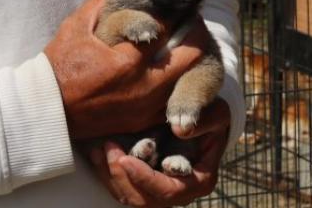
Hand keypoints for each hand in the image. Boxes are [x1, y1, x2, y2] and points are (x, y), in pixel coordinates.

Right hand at [44, 0, 207, 138]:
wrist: (52, 111)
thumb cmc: (60, 67)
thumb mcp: (75, 28)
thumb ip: (99, 4)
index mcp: (126, 61)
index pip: (167, 28)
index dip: (177, 12)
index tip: (180, 5)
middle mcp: (144, 86)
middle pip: (192, 54)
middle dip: (195, 33)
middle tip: (190, 23)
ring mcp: (147, 107)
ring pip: (189, 77)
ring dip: (192, 57)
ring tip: (186, 44)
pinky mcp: (145, 121)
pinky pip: (175, 98)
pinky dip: (180, 82)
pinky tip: (174, 70)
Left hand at [90, 98, 229, 206]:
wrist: (203, 114)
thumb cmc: (210, 113)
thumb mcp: (215, 112)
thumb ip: (201, 118)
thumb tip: (180, 129)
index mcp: (198, 179)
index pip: (169, 190)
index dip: (145, 179)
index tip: (126, 158)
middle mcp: (178, 188)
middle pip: (143, 199)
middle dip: (121, 177)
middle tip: (107, 148)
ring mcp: (160, 183)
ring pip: (129, 194)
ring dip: (110, 175)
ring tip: (97, 149)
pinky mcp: (146, 174)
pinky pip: (123, 182)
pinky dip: (107, 170)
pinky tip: (96, 150)